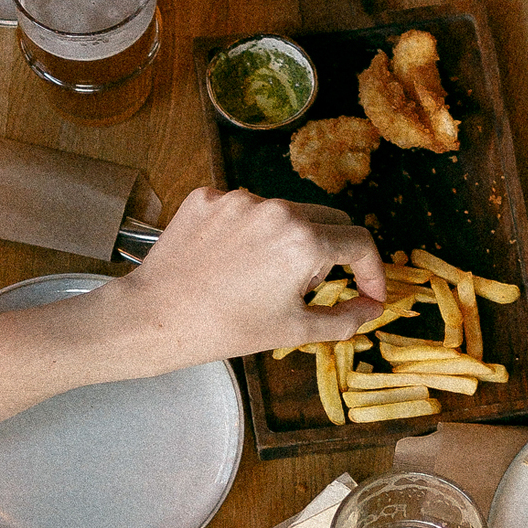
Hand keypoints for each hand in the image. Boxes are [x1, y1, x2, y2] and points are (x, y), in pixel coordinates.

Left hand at [102, 188, 387, 373]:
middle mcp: (276, 208)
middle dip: (331, 254)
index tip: (368, 291)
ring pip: (284, 213)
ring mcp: (239, 198)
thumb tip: (372, 309)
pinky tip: (229, 261)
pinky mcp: (207, 196)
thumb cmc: (225, 329)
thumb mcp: (293, 331)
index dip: (372, 271)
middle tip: (307, 288)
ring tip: (258, 277)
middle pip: (327, 221)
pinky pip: (244, 209)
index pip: (359, 243)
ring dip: (288, 240)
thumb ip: (344, 319)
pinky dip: (248, 232)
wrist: (154, 316)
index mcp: (304, 241)